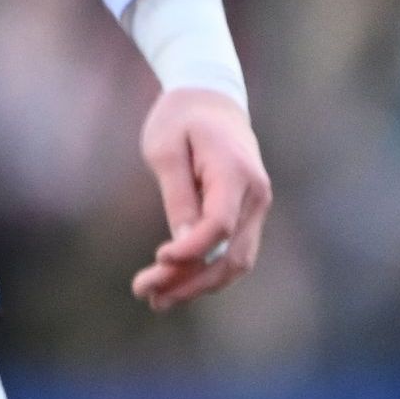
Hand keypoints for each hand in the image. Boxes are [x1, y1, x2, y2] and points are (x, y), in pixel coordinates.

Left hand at [133, 86, 269, 311]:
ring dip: (197, 285)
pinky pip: (233, 252)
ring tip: (155, 299)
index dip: (190, 250)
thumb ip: (178, 196)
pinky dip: (206, 273)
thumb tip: (183, 242)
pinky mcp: (246, 214)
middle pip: (231, 254)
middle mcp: (256, 195)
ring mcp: (256, 206)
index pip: (219, 226)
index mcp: (236, 174)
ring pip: (236, 261)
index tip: (157, 259)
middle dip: (189, 281)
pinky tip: (173, 285)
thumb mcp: (166, 150)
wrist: (209, 99)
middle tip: (144, 291)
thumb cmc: (180, 120)